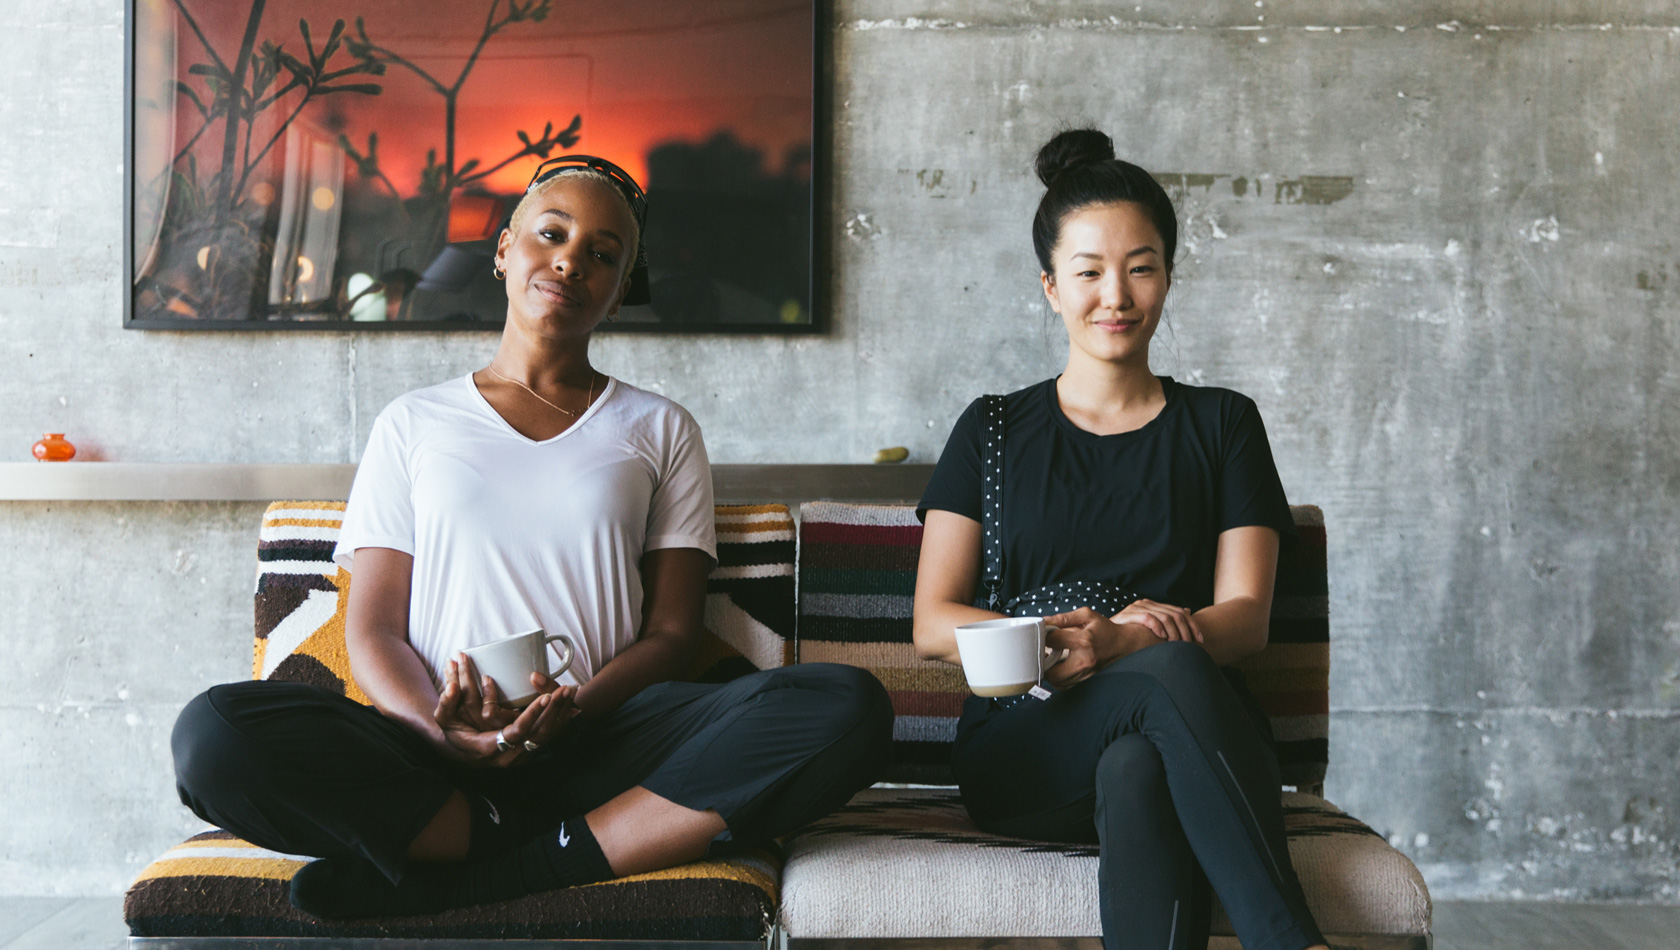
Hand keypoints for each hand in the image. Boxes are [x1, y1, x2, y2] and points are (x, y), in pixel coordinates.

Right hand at [433, 660, 579, 766]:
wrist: (460, 751)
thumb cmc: (453, 733)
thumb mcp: (444, 719)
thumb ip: (446, 703)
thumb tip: (453, 687)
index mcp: (491, 748)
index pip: (518, 732)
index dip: (533, 714)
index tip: (545, 697)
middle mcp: (509, 756)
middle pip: (540, 734)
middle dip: (555, 710)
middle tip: (564, 689)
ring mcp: (520, 755)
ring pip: (548, 735)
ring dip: (561, 713)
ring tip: (571, 690)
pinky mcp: (526, 749)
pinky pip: (548, 736)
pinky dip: (560, 721)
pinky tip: (572, 706)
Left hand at [1041, 608, 1134, 688]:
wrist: (1121, 643)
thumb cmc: (1103, 629)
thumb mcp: (1085, 615)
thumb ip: (1062, 618)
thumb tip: (1043, 622)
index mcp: (1084, 641)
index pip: (1053, 641)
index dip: (1043, 635)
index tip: (1043, 632)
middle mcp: (1084, 660)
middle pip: (1052, 672)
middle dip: (1042, 662)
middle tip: (1042, 651)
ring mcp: (1085, 673)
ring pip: (1057, 682)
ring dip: (1048, 671)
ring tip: (1048, 658)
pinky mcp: (1085, 680)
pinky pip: (1064, 685)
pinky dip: (1057, 678)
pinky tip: (1057, 666)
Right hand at [1114, 599, 1202, 643]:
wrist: (1105, 636)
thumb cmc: (1129, 634)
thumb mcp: (1152, 628)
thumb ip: (1168, 620)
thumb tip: (1188, 611)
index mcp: (1154, 606)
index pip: (1180, 613)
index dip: (1192, 626)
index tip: (1200, 640)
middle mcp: (1147, 604)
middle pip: (1175, 615)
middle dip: (1186, 631)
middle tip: (1189, 645)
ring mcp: (1137, 608)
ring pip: (1165, 617)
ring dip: (1174, 632)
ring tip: (1177, 644)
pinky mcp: (1129, 614)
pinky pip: (1148, 618)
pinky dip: (1158, 628)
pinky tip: (1162, 637)